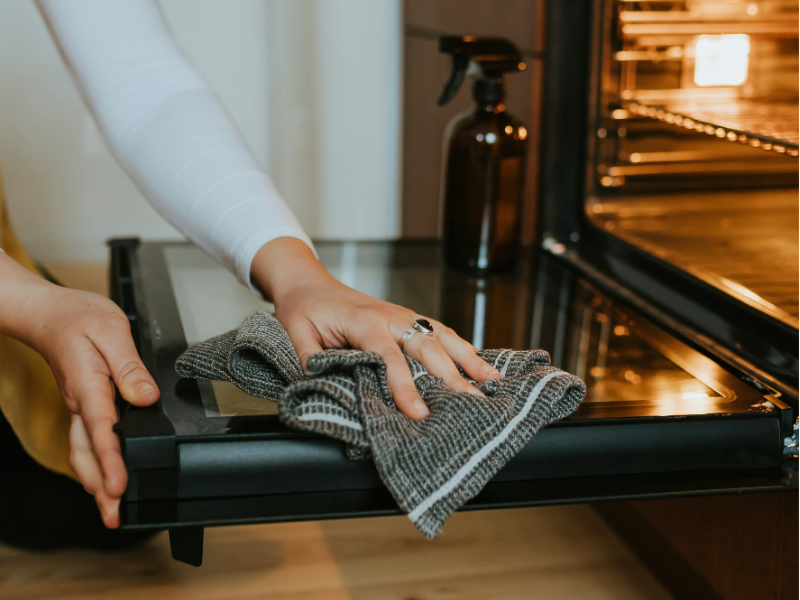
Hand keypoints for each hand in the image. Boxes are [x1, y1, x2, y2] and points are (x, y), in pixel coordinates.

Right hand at [5, 266, 158, 527]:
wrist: (48, 313)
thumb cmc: (78, 318)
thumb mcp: (111, 330)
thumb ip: (130, 366)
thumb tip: (146, 397)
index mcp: (88, 384)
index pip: (102, 428)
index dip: (111, 459)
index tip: (118, 486)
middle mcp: (80, 401)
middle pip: (86, 452)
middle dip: (99, 487)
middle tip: (114, 517)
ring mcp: (78, 406)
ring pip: (82, 451)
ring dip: (95, 482)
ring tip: (111, 510)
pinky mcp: (82, 406)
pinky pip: (85, 442)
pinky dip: (94, 465)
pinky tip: (104, 479)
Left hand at [251, 238, 500, 418]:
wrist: (308, 282)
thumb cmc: (304, 307)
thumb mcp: (296, 333)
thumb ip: (310, 360)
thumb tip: (325, 388)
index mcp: (364, 321)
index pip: (389, 357)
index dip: (405, 386)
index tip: (418, 413)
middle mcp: (390, 316)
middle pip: (427, 347)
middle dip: (451, 376)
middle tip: (471, 402)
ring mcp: (403, 315)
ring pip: (441, 336)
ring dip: (468, 358)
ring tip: (491, 381)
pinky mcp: (408, 318)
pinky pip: (440, 331)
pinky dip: (462, 347)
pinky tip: (479, 364)